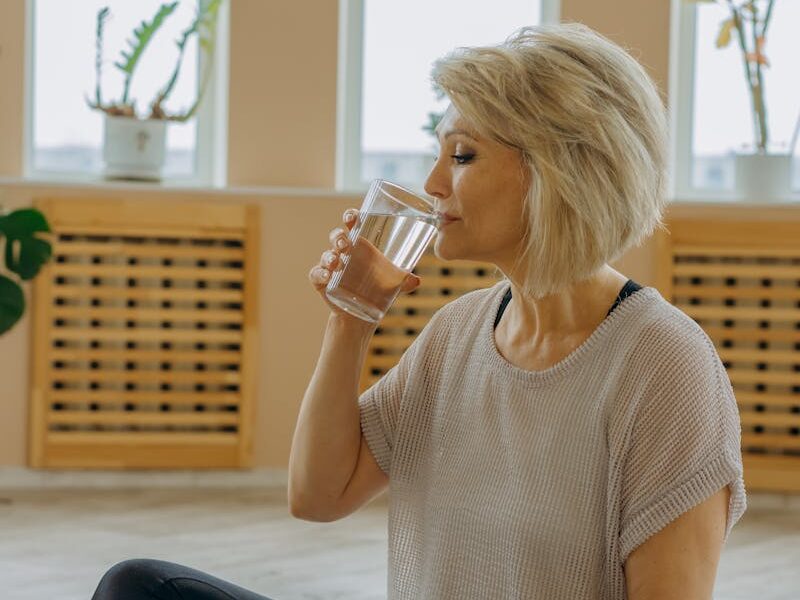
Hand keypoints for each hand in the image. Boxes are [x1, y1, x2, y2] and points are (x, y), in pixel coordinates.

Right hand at [309, 208, 421, 322]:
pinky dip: (319, 273)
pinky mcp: (322, 282)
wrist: (361, 314)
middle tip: (345, 244)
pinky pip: (316, 274)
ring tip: (336, 262)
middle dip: (339, 237)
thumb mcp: (392, 284)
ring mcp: (331, 266)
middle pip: (337, 237)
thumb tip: (416, 281)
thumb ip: (404, 281)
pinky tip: (326, 276)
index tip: (352, 217)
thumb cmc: (377, 289)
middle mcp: (344, 252)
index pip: (353, 224)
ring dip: (329, 256)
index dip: (350, 217)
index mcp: (360, 245)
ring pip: (326, 255)